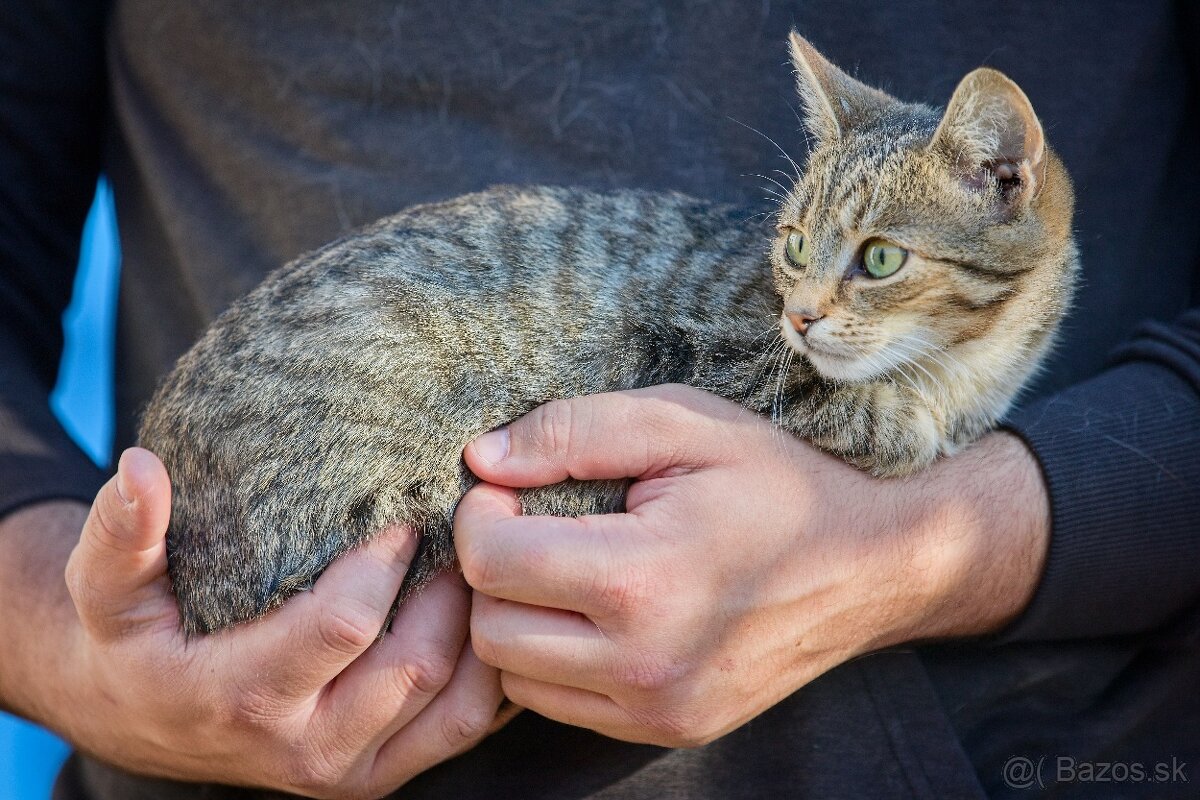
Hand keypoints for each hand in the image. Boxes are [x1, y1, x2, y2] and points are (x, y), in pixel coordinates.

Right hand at [0, 448, 503, 798]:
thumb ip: (121, 533)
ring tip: (487, 560)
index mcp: (245, 696)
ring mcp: (353, 770)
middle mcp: (309, 748)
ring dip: (482, 628)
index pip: (345, 624)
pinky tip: (491, 612)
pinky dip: (489, 671)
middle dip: (451, 587)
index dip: (385, 560)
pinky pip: (463, 725)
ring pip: (457, 703)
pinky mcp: (382, 772)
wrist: (142, 721)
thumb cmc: (132, 641)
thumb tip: (138, 468)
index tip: (403, 508)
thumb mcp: (106, 588)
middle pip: (418, 664)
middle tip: (466, 524)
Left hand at [455, 384, 1048, 746]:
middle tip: (529, 524)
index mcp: (643, 581)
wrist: (873, 565)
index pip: (491, 564)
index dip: (480, 514)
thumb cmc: (780, 483)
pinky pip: (562, 706)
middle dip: (491, 571)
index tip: (507, 487)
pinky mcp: (669, 729)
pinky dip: (554, 659)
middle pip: (489, 630)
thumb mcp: (685, 423)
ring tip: (559, 567)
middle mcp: (644, 664)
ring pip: (515, 677)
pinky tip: (592, 611)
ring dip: (516, 618)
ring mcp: (659, 708)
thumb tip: (481, 458)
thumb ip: (573, 431)